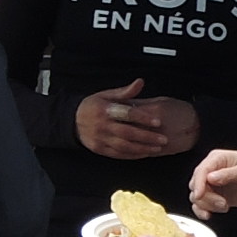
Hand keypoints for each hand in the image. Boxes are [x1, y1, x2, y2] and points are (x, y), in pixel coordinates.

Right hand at [74, 80, 200, 160]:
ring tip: (158, 147)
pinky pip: (118, 154)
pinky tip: (145, 153)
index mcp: (105, 109)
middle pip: (127, 133)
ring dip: (142, 148)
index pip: (126, 114)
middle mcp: (102, 125)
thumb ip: (125, 92)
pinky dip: (132, 155)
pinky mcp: (99, 149)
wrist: (72, 120)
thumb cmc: (94, 105)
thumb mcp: (106, 95)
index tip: (158, 121)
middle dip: (147, 137)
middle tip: (164, 139)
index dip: (143, 118)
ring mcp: (100, 139)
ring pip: (124, 146)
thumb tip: (141, 82)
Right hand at [190, 148, 236, 215]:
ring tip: (225, 206)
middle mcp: (211, 170)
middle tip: (223, 203)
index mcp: (217, 159)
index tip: (200, 195)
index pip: (201, 171)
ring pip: (197, 196)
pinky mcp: (215, 196)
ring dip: (207, 204)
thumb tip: (211, 177)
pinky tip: (209, 214)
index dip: (199, 184)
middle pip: (196, 185)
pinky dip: (202, 210)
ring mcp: (212, 184)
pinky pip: (201, 204)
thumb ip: (229, 174)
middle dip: (206, 197)